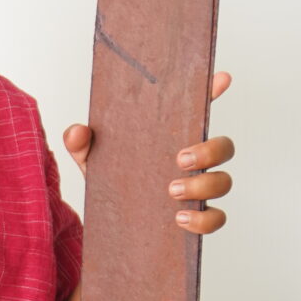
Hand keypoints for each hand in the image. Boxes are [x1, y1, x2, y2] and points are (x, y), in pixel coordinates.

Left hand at [61, 71, 235, 234]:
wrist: (107, 222)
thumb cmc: (109, 180)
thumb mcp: (91, 159)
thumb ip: (81, 143)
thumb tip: (77, 131)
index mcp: (172, 138)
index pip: (199, 110)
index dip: (214, 91)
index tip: (221, 78)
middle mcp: (194, 161)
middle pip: (224, 146)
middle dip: (210, 150)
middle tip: (179, 159)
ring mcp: (199, 190)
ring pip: (224, 181)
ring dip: (203, 185)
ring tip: (171, 190)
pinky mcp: (197, 219)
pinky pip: (215, 219)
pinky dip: (203, 220)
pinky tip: (179, 219)